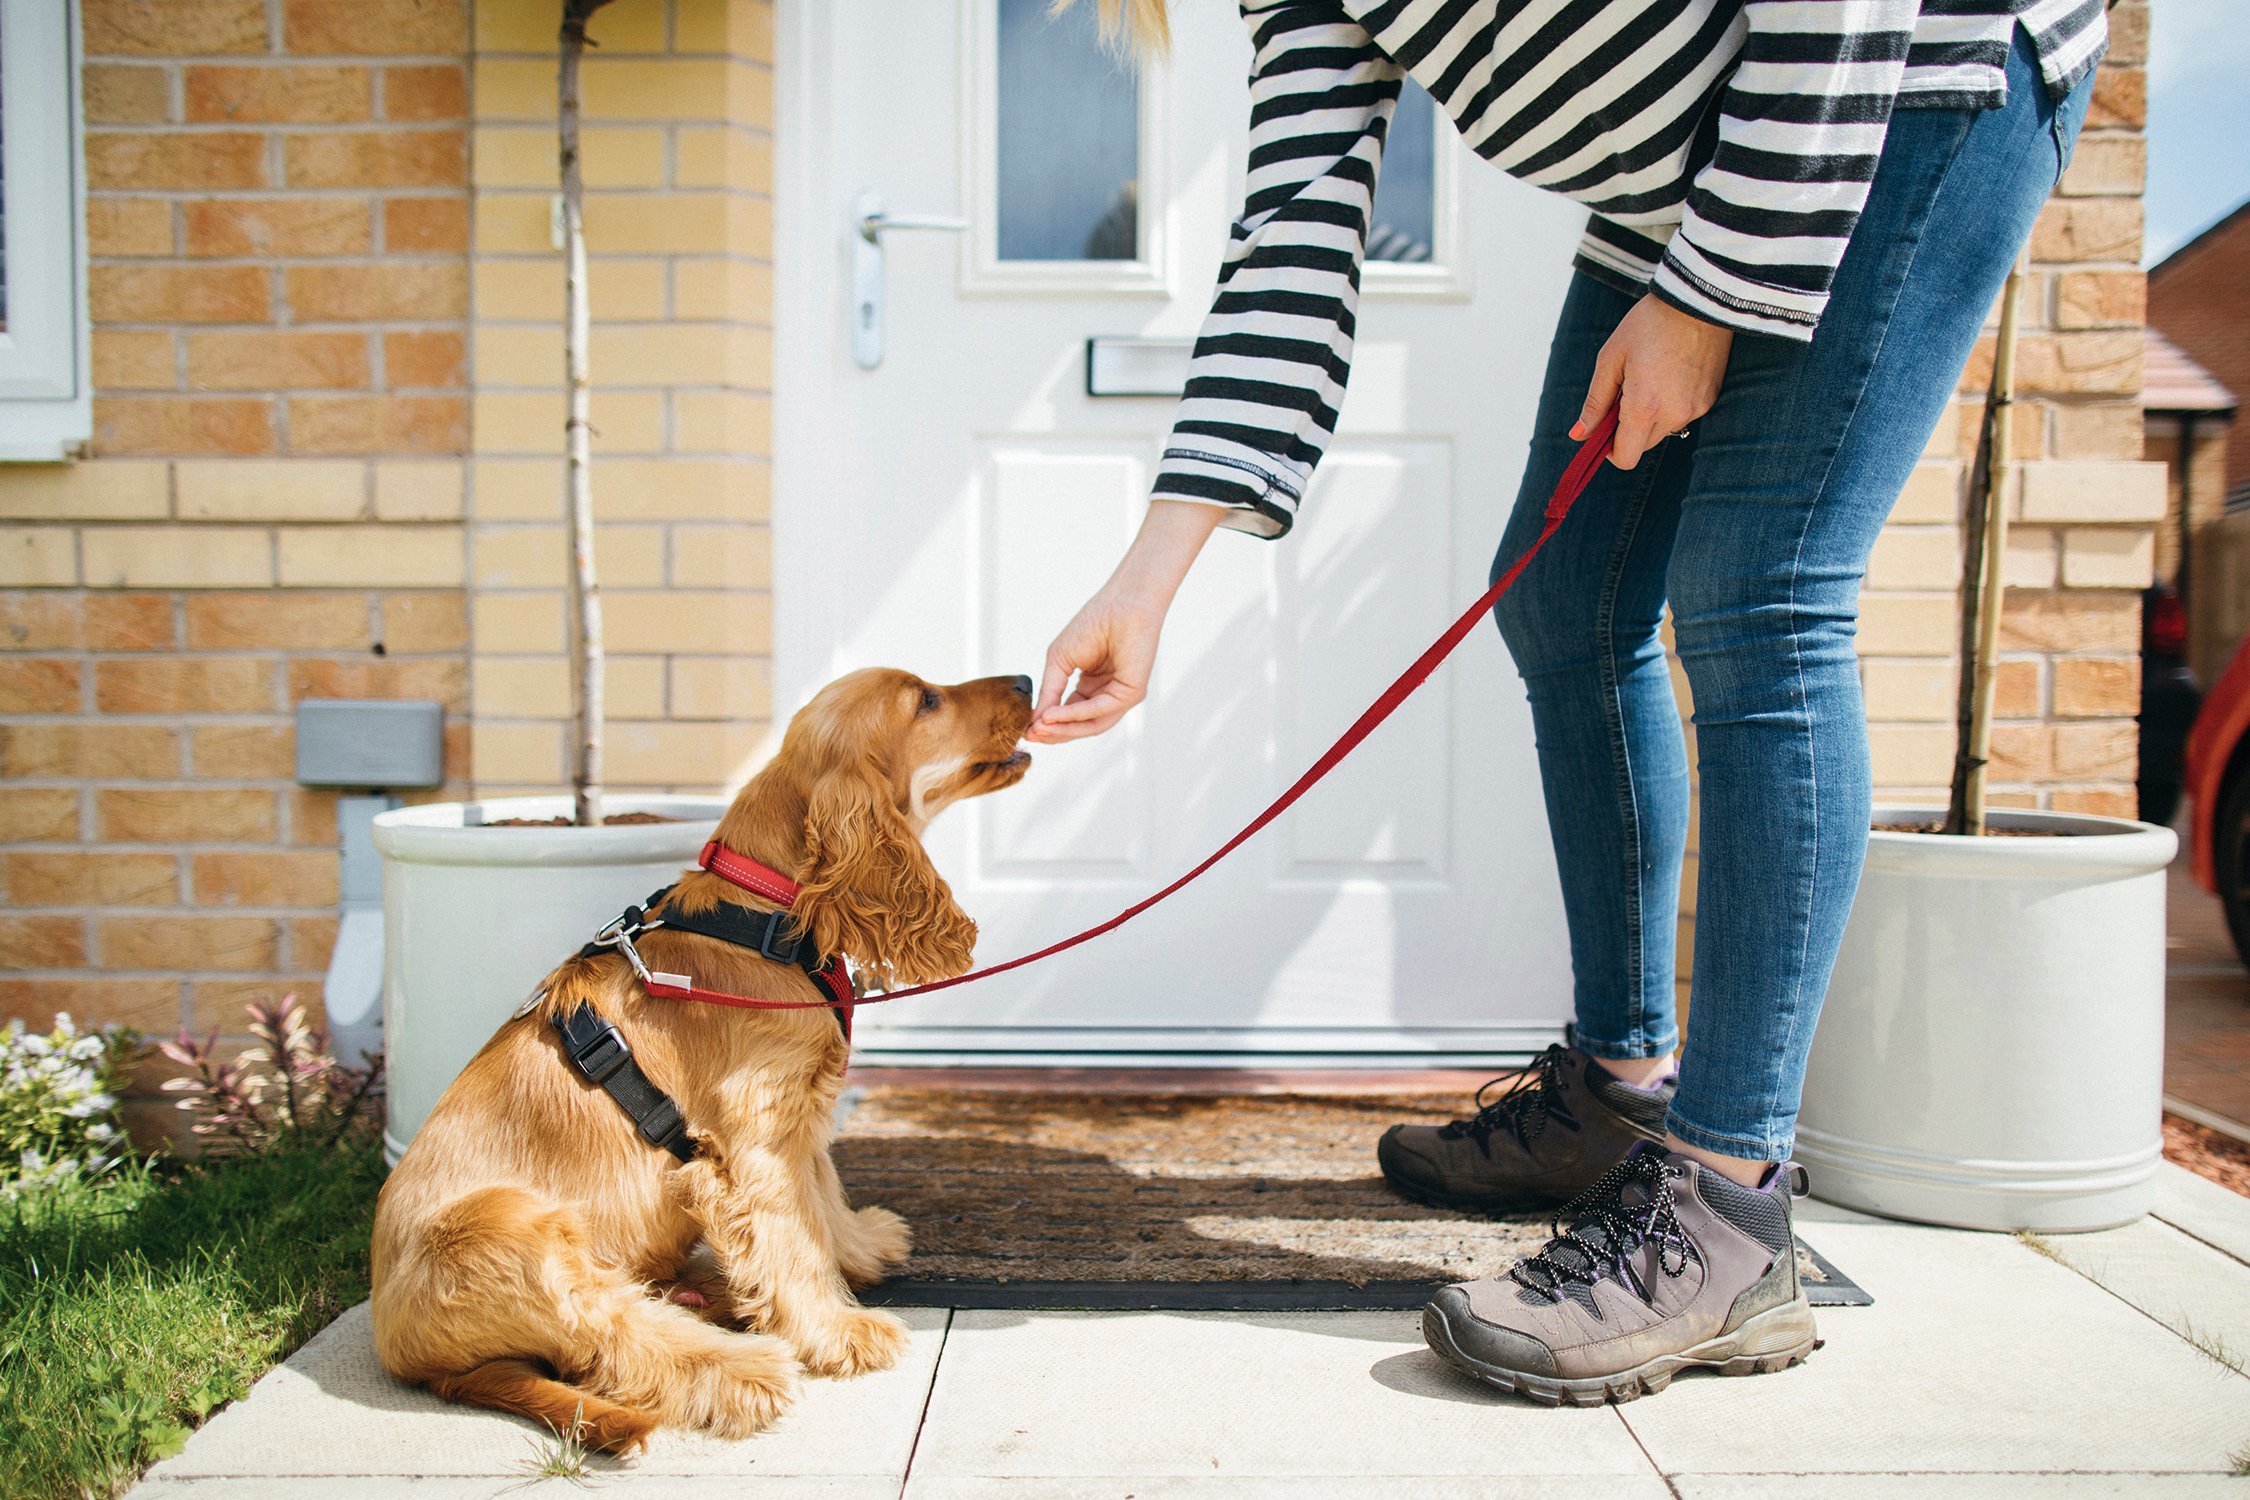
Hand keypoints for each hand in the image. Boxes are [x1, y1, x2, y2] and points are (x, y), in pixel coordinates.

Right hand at [1026, 587, 1163, 742]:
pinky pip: (1100, 711)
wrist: (1121, 603)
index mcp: (1093, 686)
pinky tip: (1053, 716)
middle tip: (1029, 736)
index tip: (1024, 730)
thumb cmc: (1093, 623)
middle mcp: (1108, 694)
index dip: (1047, 724)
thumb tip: (1034, 721)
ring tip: (1038, 729)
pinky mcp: (1132, 694)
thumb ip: (1049, 691)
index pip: (1069, 713)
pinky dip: (1074, 715)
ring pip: (1091, 724)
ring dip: (1063, 730)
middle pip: (1080, 725)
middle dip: (1054, 733)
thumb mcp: (1060, 661)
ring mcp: (1121, 696)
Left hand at [1571, 294, 1733, 469]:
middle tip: (1625, 393)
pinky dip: (1671, 404)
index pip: (1624, 458)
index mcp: (1644, 407)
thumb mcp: (1611, 359)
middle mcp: (1673, 415)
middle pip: (1642, 446)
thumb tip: (1579, 435)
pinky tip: (1671, 374)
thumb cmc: (1648, 324)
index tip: (1604, 429)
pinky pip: (1683, 415)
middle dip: (1628, 429)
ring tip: (1651, 378)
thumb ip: (1595, 401)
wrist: (1697, 299)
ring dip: (1651, 416)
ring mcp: (1695, 408)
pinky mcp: (1710, 398)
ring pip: (1663, 430)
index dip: (1609, 449)